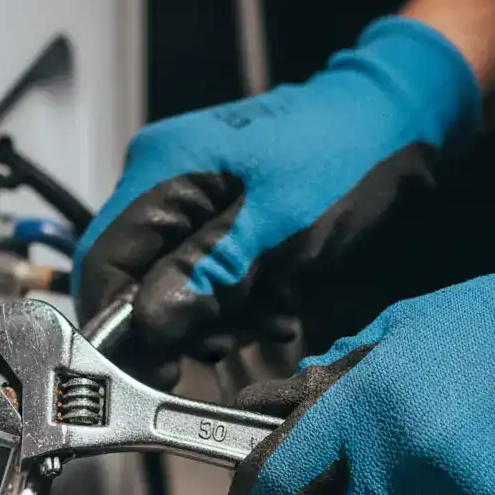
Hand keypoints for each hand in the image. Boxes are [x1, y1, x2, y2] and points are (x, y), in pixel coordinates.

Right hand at [73, 17, 479, 383]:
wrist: (392, 124)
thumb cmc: (342, 161)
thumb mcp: (277, 226)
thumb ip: (208, 274)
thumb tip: (148, 327)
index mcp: (161, 172)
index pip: (102, 264)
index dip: (118, 327)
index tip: (159, 370)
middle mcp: (161, 188)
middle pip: (133, 284)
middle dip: (181, 324)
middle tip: (237, 334)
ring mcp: (190, 208)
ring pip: (171, 293)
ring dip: (217, 321)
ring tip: (271, 314)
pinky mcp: (218, 229)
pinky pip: (205, 285)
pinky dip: (236, 308)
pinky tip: (276, 306)